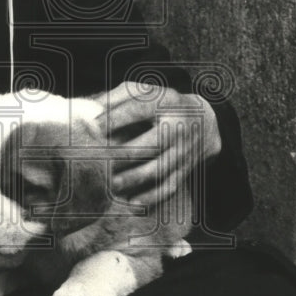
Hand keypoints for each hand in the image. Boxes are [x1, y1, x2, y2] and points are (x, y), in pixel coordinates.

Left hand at [99, 81, 221, 206]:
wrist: (205, 122)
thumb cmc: (161, 104)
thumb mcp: (145, 92)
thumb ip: (118, 96)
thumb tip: (90, 109)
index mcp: (166, 103)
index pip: (137, 109)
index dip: (114, 118)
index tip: (91, 127)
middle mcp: (177, 127)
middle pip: (150, 144)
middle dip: (122, 155)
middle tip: (96, 163)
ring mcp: (183, 151)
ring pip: (157, 170)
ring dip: (132, 179)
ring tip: (108, 185)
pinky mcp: (184, 170)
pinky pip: (168, 187)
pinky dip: (151, 197)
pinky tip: (131, 203)